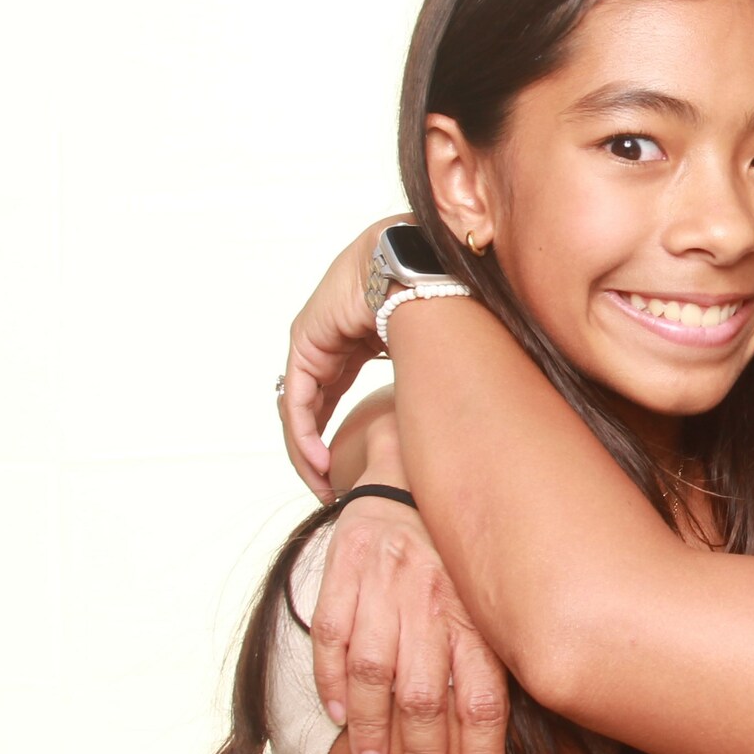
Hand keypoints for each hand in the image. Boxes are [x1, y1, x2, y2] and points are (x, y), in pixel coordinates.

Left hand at [278, 215, 410, 501]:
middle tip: (328, 488)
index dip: (332, 435)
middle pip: (309, 406)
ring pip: (299, 408)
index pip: (330, 394)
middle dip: (316, 451)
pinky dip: (305, 433)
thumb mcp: (426, 351)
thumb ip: (423, 377)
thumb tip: (455, 411)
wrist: (422, 266)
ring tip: (322, 484)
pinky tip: (319, 462)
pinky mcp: (307, 343)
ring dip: (308, 451)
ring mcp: (313, 341)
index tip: (345, 472)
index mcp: (354, 340)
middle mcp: (328, 342)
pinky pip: (298, 399)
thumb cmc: (437, 297)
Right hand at [310, 492, 512, 753]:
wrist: (415, 467)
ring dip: (373, 728)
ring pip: (376, 669)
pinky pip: (332, 631)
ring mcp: (385, 585)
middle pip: (426, 695)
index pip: (483, 700)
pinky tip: (337, 714)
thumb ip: (503, 650)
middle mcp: (433, 601)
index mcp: (477, 612)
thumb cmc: (462, 549)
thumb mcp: (494, 592)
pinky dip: (329, 677)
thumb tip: (536, 719)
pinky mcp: (344, 568)